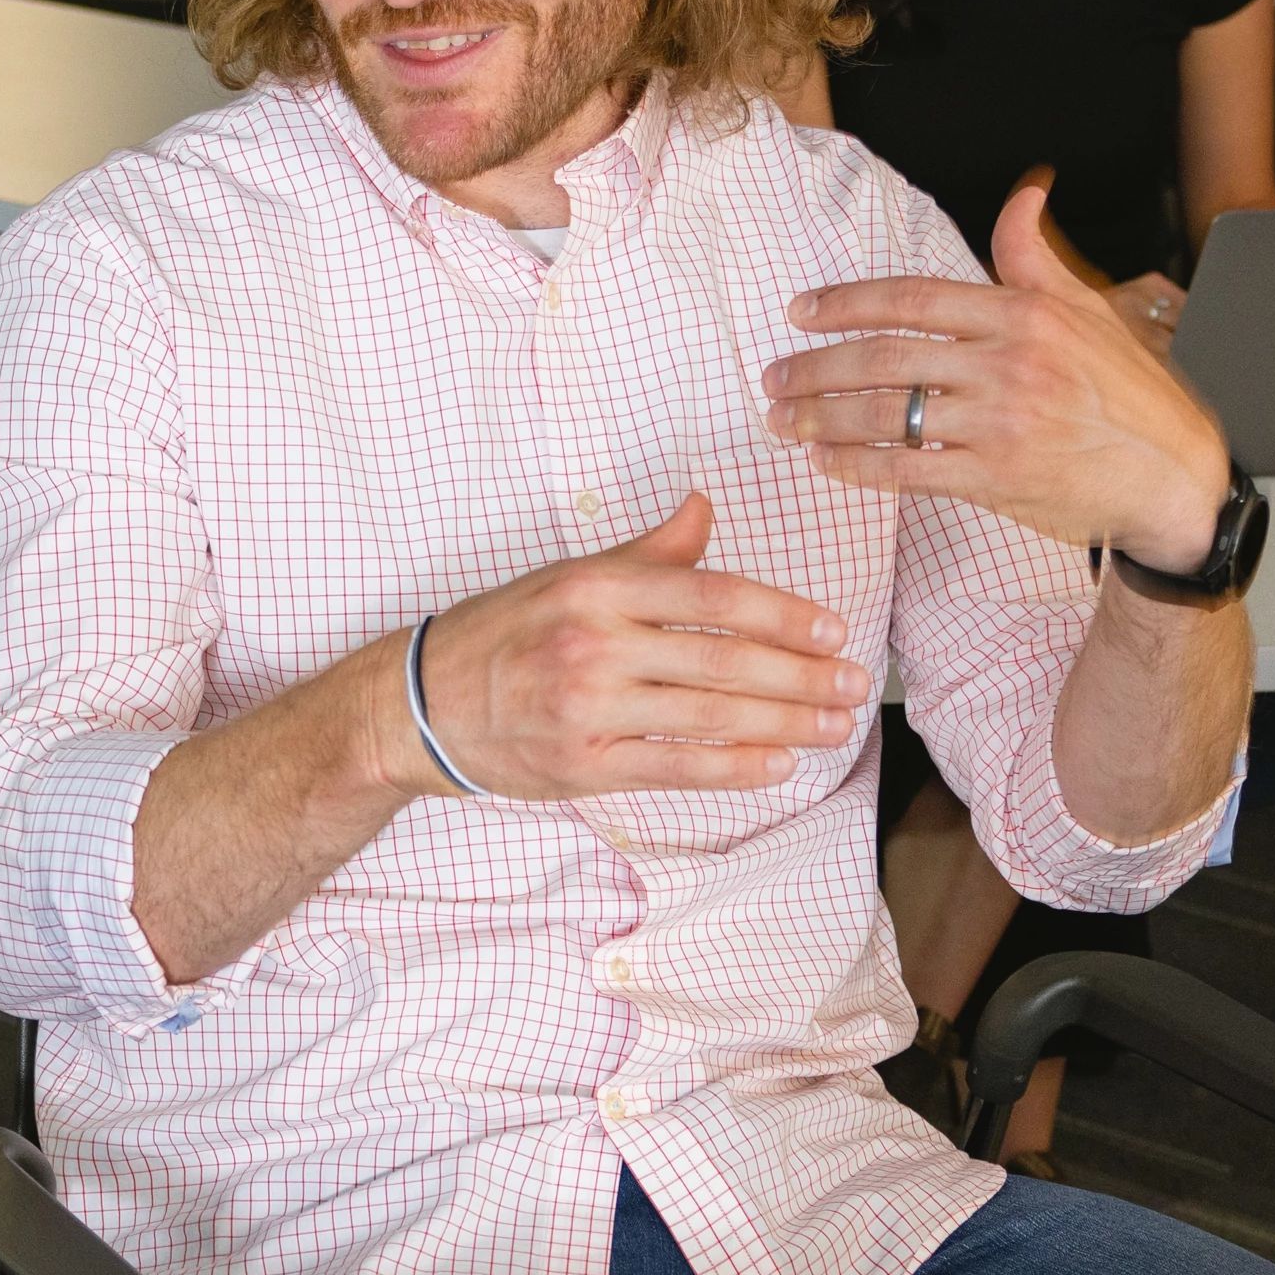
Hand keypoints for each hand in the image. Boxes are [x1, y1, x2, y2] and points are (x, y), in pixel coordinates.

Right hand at [402, 488, 868, 799]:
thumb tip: (705, 506)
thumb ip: (646, 551)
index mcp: (598, 585)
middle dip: (801, 675)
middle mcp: (595, 643)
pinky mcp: (584, 763)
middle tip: (855, 684)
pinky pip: (675, 767)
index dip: (782, 614)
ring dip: (784, 724)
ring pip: (709, 715)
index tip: (832, 630)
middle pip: (723, 658)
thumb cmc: (501, 634)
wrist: (419, 704)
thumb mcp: (568, 576)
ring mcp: (589, 707)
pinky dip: (733, 767)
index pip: (712, 595)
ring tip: (834, 726)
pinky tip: (778, 764)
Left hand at [765, 181, 1234, 566]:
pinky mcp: (996, 479)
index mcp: (1023, 314)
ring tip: (785, 421)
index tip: (801, 312)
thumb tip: (1025, 191)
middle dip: (817, 367)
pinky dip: (858, 466)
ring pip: (888, 413)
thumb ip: (1035, 256)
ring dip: (823, 418)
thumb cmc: (1130, 393)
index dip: (846, 303)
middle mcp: (1008, 363)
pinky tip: (828, 462)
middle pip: (885, 356)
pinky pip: (908, 469)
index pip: (913, 298)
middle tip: (775, 377)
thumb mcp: (1088, 310)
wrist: (1173, 476)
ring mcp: (1000, 423)